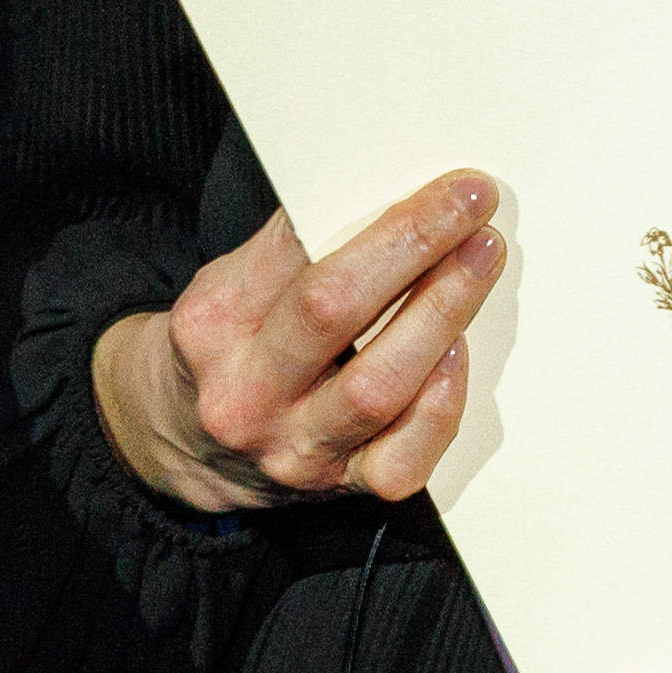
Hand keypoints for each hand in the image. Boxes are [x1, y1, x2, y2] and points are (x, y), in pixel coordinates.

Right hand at [95, 178, 502, 514]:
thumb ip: (295, 248)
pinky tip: (457, 356)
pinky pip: (401, 459)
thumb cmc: (231, 345)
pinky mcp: (336, 486)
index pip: (294, 251)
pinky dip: (439, 405)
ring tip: (481, 259)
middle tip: (471, 206)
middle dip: (413, 247)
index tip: (438, 186)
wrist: (190, 442)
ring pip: (376, 386)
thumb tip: (390, 195)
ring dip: (441, 313)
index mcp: (214, 325)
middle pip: (333, 309)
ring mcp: (292, 447)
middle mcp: (246, 392)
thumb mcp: (231, 284)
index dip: (372, 215)